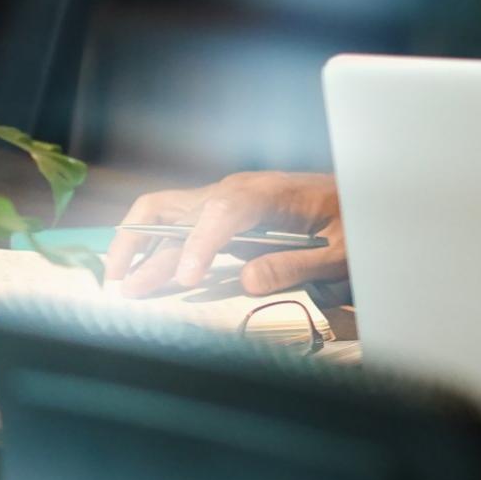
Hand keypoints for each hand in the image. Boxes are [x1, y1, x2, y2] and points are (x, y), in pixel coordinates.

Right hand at [101, 171, 346, 298]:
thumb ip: (297, 266)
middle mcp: (239, 190)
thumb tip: (247, 280)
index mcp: (272, 192)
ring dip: (137, 242)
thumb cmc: (356, 222)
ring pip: (166, 212)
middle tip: (125, 289)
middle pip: (178, 209)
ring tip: (118, 280)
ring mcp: (225, 199)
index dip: (200, 244)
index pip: (225, 211)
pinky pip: (178, 224)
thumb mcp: (340, 251)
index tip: (185, 278)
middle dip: (147, 246)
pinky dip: (154, 244)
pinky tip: (141, 271)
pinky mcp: (221, 213)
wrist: (362, 197)